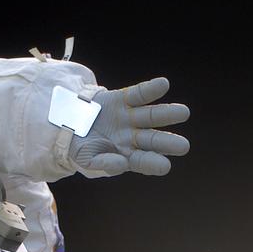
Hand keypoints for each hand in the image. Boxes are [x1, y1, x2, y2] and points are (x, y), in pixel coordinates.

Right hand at [71, 77, 189, 176]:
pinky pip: (139, 94)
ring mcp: (130, 118)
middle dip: (168, 142)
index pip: (143, 161)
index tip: (165, 167)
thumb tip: (122, 165)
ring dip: (167, 114)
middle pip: (154, 140)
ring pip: (152, 116)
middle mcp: (133, 138)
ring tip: (184, 113)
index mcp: (126, 156)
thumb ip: (104, 163)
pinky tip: (163, 84)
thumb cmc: (81, 147)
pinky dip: (150, 89)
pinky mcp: (123, 99)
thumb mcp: (87, 158)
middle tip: (183, 146)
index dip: (153, 163)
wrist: (68, 123)